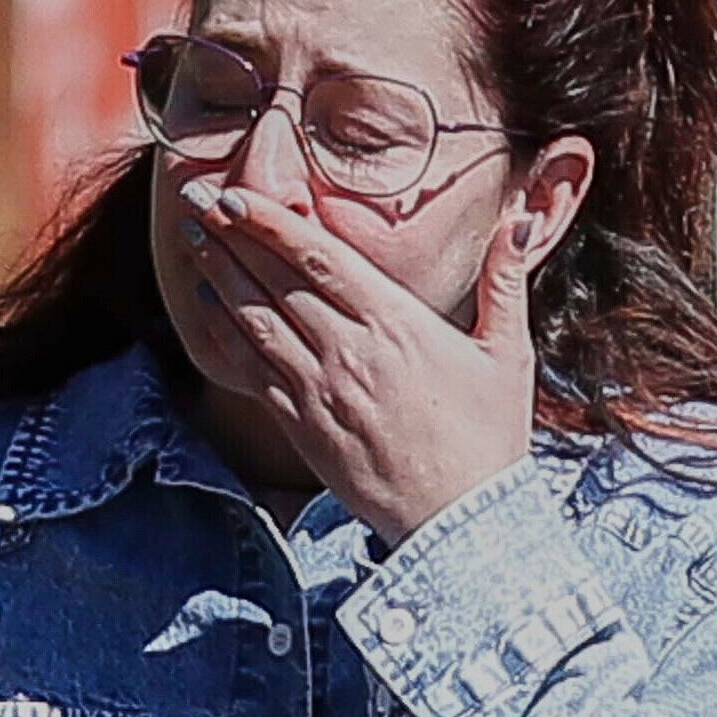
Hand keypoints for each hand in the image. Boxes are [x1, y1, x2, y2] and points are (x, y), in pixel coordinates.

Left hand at [174, 174, 538, 541]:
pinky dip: (225, 335)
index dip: (272, 222)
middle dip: (232, 235)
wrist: (460, 521)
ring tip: (193, 239)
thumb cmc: (489, 438)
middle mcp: (349, 352)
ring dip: (219, 275)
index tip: (237, 195)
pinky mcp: (303, 430)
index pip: (319, 258)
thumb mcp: (508, 352)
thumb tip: (523, 217)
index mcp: (396, 324)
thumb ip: (506, 279)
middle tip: (198, 199)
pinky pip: (252, 373)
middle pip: (275, 281)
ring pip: (255, 321)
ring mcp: (320, 392)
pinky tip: (207, 308)